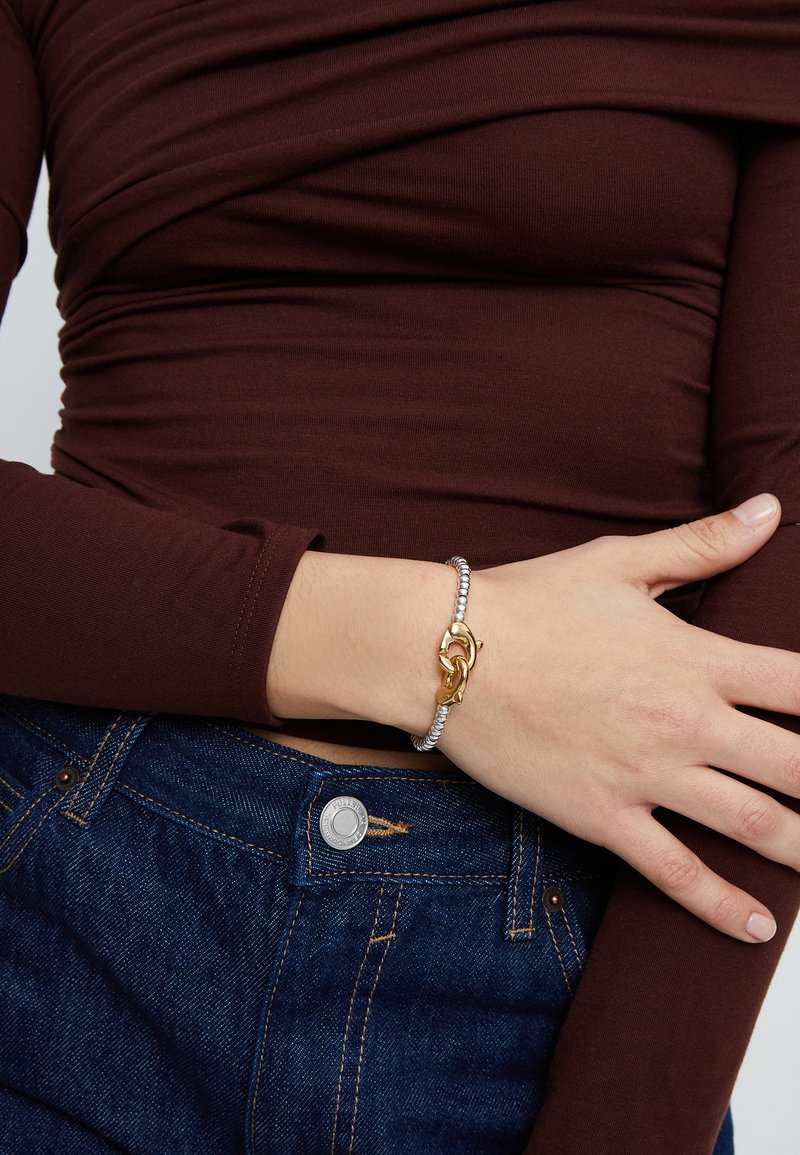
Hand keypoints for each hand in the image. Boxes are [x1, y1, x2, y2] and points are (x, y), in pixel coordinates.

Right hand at [438, 493, 794, 942]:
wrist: (447, 654)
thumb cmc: (531, 602)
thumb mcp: (620, 562)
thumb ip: (703, 544)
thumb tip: (772, 509)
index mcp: (698, 658)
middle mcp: (686, 722)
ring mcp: (647, 776)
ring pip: (756, 826)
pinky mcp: (603, 817)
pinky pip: (676, 872)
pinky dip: (722, 906)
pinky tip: (759, 927)